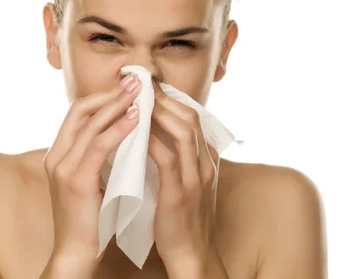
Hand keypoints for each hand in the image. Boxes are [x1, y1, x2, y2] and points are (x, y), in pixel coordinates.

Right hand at [40, 73, 140, 276]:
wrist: (75, 254)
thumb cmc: (89, 220)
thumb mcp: (89, 181)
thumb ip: (97, 158)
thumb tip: (121, 134)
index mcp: (58, 154)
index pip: (77, 113)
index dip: (102, 96)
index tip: (127, 87)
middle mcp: (56, 156)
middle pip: (81, 110)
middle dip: (110, 93)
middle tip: (136, 81)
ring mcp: (63, 167)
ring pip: (90, 123)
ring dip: (117, 104)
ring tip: (140, 93)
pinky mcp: (76, 180)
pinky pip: (99, 145)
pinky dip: (119, 128)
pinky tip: (137, 119)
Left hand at [147, 80, 221, 270]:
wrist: (193, 254)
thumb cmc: (182, 216)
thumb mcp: (185, 180)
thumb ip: (176, 155)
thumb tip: (151, 130)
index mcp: (207, 157)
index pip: (192, 115)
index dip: (170, 97)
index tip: (147, 87)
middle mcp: (206, 162)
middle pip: (190, 116)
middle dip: (164, 98)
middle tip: (138, 86)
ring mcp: (196, 177)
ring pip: (183, 131)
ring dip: (158, 113)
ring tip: (135, 102)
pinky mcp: (181, 193)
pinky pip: (168, 159)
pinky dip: (151, 142)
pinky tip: (133, 133)